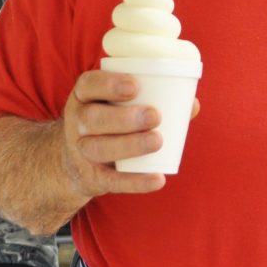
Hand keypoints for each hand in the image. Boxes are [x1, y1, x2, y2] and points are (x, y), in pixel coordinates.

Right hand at [61, 68, 198, 198]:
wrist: (74, 161)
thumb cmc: (110, 121)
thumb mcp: (118, 105)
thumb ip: (154, 99)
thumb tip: (192, 104)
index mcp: (84, 96)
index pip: (88, 84)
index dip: (108, 84)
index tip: (135, 86)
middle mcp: (77, 122)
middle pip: (92, 118)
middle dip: (124, 118)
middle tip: (155, 116)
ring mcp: (80, 151)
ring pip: (98, 148)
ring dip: (130, 145)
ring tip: (158, 140)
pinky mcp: (91, 177)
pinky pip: (111, 181)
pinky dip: (136, 182)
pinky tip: (158, 179)